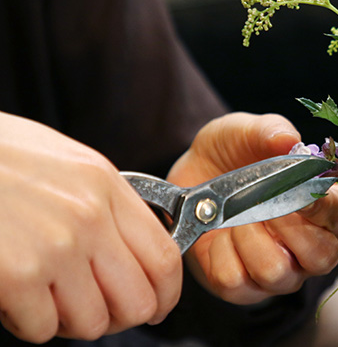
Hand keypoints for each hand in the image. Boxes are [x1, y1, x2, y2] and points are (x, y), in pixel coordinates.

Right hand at [0, 112, 181, 342]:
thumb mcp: (67, 164)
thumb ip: (105, 203)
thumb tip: (132, 247)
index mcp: (105, 186)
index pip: (165, 258)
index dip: (166, 295)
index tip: (158, 305)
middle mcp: (89, 217)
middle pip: (138, 300)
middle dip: (121, 317)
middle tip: (99, 311)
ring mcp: (56, 248)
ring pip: (93, 322)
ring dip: (70, 321)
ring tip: (47, 297)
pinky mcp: (18, 276)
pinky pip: (43, 329)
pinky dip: (27, 323)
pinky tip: (14, 296)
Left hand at [167, 112, 337, 304]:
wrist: (192, 176)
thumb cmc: (236, 154)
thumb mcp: (248, 131)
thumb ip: (272, 131)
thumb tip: (289, 141)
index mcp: (330, 209)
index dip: (324, 206)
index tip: (301, 190)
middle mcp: (313, 247)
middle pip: (322, 258)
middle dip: (288, 228)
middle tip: (263, 202)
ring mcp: (282, 273)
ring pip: (277, 272)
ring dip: (249, 238)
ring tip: (234, 215)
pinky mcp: (245, 289)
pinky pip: (236, 281)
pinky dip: (220, 252)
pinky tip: (219, 233)